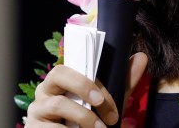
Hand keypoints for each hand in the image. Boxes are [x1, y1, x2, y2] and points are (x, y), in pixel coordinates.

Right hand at [26, 52, 147, 126]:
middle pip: (58, 75)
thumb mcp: (108, 102)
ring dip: (84, 118)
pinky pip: (52, 127)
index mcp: (60, 80)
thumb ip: (123, 81)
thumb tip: (142, 57)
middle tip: (105, 111)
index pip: (70, 67)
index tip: (104, 100)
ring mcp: (37, 110)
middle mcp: (45, 90)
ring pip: (58, 104)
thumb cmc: (89, 118)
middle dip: (84, 88)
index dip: (88, 81)